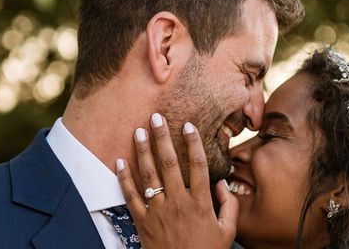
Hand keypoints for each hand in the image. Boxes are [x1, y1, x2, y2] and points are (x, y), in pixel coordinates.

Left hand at [116, 114, 237, 248]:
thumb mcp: (227, 231)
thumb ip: (229, 205)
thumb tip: (223, 182)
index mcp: (200, 202)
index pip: (198, 164)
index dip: (193, 143)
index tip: (188, 125)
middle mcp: (177, 202)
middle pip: (169, 163)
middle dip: (162, 137)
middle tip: (156, 117)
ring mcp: (158, 211)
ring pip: (148, 175)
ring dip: (142, 151)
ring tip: (138, 131)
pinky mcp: (142, 222)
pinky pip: (131, 196)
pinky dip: (123, 178)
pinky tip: (119, 161)